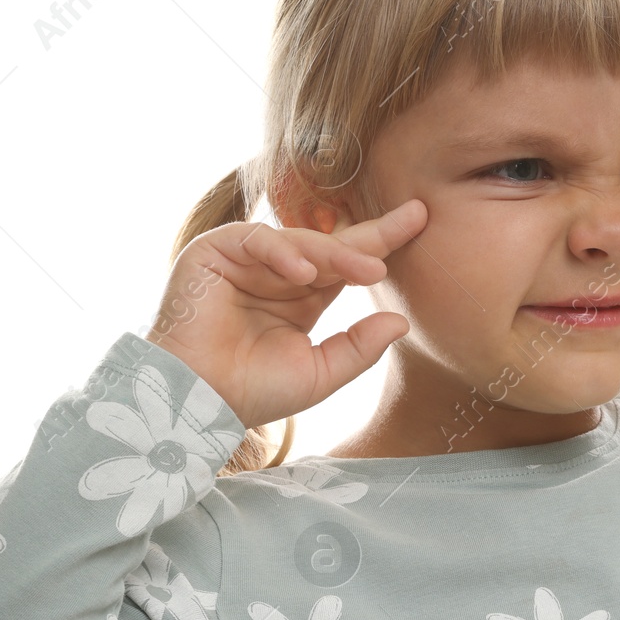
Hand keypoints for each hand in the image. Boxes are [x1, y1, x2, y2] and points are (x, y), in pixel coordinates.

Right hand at [144, 198, 427, 430]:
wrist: (196, 401)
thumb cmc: (253, 392)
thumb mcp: (320, 372)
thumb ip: (359, 348)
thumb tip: (401, 322)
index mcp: (304, 296)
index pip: (350, 261)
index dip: (384, 240)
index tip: (422, 218)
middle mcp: (278, 272)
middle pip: (332, 243)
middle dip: (373, 235)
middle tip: (413, 222)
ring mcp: (247, 259)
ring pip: (300, 240)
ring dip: (336, 254)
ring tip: (367, 272)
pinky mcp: (214, 251)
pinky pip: (256, 239)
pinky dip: (283, 252)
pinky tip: (305, 274)